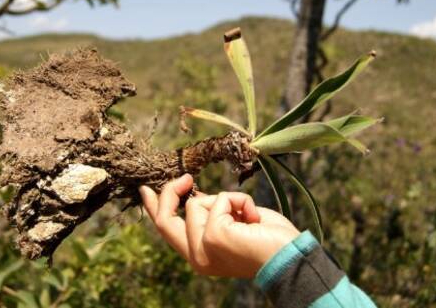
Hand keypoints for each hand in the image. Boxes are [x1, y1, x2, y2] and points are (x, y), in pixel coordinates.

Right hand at [138, 174, 299, 277]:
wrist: (290, 257)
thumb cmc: (268, 240)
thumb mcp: (231, 222)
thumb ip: (210, 214)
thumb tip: (194, 195)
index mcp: (198, 255)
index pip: (167, 229)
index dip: (154, 206)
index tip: (146, 189)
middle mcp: (195, 257)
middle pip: (164, 218)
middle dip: (169, 193)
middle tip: (185, 178)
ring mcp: (202, 248)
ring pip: (197, 202)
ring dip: (226, 200)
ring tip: (248, 217)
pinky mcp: (212, 237)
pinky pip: (220, 199)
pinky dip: (240, 201)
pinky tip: (253, 218)